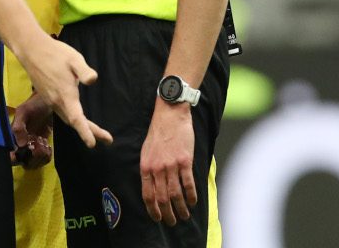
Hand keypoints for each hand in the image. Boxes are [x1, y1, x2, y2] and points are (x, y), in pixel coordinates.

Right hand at [10, 93, 53, 169]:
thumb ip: (18, 127)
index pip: (9, 154)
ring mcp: (31, 147)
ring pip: (33, 162)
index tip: (25, 153)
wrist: (51, 102)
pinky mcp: (41, 148)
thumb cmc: (34, 104)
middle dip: (32, 157)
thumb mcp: (24, 112)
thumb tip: (20, 145)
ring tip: (43, 142)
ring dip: (41, 155)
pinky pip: (43, 159)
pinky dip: (47, 155)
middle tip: (38, 143)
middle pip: (22, 161)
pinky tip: (47, 145)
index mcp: (12, 136)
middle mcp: (20, 144)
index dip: (14, 158)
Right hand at [18, 37, 112, 148]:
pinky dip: (72, 118)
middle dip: (90, 131)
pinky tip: (77, 115)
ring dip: (81, 125)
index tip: (93, 144)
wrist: (31, 50)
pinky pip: (61, 112)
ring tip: (96, 131)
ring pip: (67, 118)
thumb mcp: (73, 58)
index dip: (85, 131)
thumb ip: (84, 71)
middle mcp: (57, 101)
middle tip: (107, 139)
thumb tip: (93, 80)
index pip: (76, 118)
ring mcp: (51, 100)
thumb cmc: (55, 53)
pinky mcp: (47, 96)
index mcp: (65, 94)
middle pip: (73, 121)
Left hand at [140, 102, 196, 224]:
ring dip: (181, 209)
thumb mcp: (146, 151)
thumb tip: (151, 188)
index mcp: (145, 167)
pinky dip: (191, 196)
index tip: (158, 218)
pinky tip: (193, 202)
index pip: (147, 195)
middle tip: (173, 222)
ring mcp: (171, 165)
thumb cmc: (158, 133)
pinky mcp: (185, 161)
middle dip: (168, 214)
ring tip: (185, 215)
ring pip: (176, 194)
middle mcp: (157, 168)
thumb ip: (149, 169)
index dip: (153, 210)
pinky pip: (188, 184)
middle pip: (162, 198)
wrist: (170, 115)